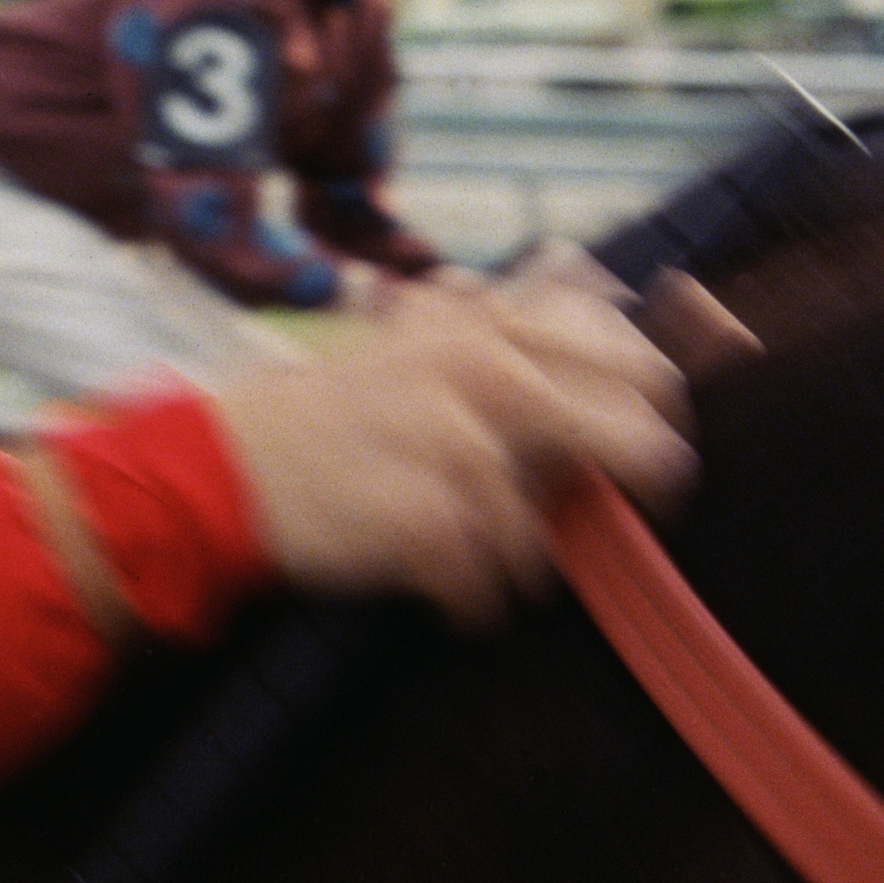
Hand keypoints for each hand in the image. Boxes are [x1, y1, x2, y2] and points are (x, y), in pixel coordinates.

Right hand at [210, 264, 695, 627]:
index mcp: (492, 329)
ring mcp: (456, 443)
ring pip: (554, 534)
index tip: (630, 467)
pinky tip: (439, 588)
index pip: (642, 367)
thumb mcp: (423, 338)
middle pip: (638, 448)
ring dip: (514, 564)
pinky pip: (493, 587)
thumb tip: (603, 280)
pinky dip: (470, 601)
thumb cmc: (337, 410)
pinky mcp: (426, 517)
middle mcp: (486, 372)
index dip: (654, 424)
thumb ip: (506, 316)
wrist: (228, 462)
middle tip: (576, 526)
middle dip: (618, 503)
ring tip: (464, 554)